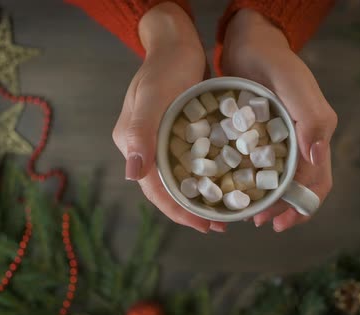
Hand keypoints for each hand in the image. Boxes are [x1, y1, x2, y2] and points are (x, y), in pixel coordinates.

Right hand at [112, 3, 225, 232]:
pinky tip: (226, 182)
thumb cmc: (165, 66)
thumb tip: (132, 175)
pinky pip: (192, 163)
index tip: (204, 226)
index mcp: (134, 144)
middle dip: (192, 210)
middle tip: (221, 224)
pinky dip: (207, 176)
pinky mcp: (178, 134)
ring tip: (226, 210)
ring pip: (181, 179)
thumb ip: (141, 132)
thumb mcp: (154, 96)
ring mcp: (161, 141)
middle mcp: (146, 147)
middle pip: (168, 190)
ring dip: (201, 196)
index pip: (154, 190)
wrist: (177, 42)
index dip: (178, 212)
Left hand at [222, 9, 337, 231]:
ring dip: (268, 199)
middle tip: (258, 221)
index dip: (301, 206)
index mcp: (315, 134)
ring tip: (248, 212)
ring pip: (280, 179)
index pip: (317, 181)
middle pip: (299, 186)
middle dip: (283, 209)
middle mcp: (301, 140)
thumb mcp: (293, 84)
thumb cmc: (273, 60)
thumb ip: (312, 118)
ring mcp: (281, 139)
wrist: (248, 41)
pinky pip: (261, 165)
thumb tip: (316, 159)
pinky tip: (237, 188)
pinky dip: (253, 181)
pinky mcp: (262, 135)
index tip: (279, 223)